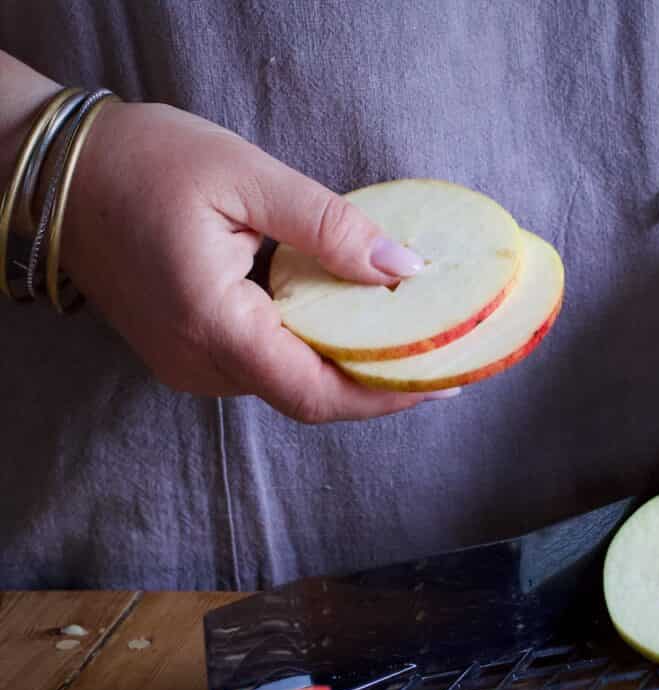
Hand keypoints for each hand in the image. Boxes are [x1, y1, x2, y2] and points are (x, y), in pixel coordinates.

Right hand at [60, 101, 453, 421]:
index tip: (441, 381)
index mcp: (214, 325)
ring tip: (402, 338)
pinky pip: (263, 370)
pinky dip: (310, 353)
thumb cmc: (142, 162)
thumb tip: (403, 269)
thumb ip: (329, 228)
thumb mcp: (245, 176)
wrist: (56, 177)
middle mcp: (200, 364)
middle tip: (437, 358)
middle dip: (377, 384)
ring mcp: (190, 368)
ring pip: (288, 387)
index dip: (385, 394)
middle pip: (309, 398)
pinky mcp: (188, 357)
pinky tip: (344, 323)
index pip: (317, 391)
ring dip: (345, 367)